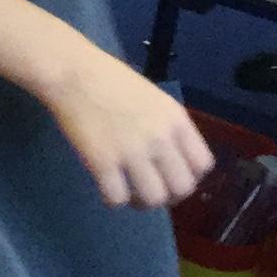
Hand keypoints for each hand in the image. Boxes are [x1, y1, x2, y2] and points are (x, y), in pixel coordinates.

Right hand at [45, 46, 213, 209]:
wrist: (74, 74)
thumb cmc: (112, 81)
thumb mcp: (155, 99)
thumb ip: (169, 128)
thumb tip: (172, 159)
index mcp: (177, 120)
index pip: (203, 165)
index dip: (189, 176)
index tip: (172, 176)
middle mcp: (160, 139)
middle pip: (182, 188)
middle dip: (168, 196)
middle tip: (150, 191)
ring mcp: (132, 152)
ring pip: (152, 199)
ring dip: (142, 203)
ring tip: (130, 194)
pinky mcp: (102, 162)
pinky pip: (117, 198)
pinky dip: (113, 201)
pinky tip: (107, 190)